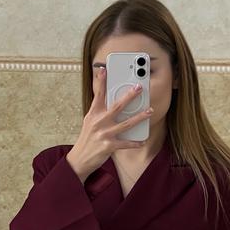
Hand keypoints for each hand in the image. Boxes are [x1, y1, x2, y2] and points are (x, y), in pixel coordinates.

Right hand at [66, 67, 152, 181]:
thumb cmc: (87, 139)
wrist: (79, 159)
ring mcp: (104, 134)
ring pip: (126, 124)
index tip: (104, 70)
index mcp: (93, 114)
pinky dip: (135, 142)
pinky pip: (126, 143)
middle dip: (129, 96)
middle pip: (117, 106)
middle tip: (139, 88)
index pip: (98, 95)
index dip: (101, 82)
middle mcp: (98, 122)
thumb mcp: (89, 123)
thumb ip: (99, 112)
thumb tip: (112, 104)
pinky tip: (142, 140)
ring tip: (149, 111)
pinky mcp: (109, 146)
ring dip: (140, 117)